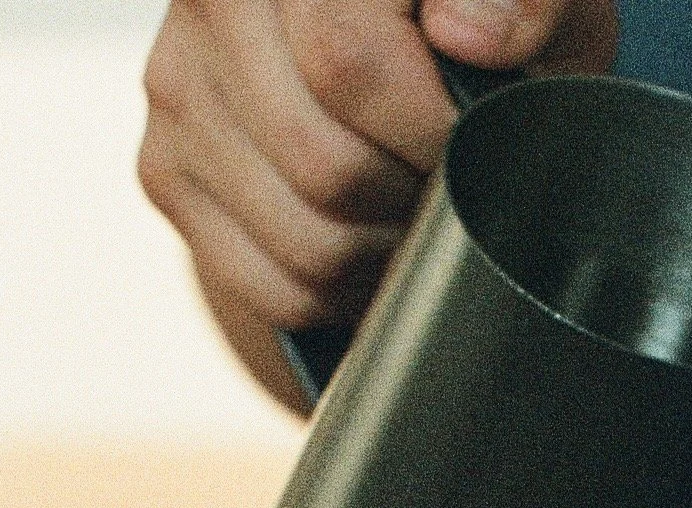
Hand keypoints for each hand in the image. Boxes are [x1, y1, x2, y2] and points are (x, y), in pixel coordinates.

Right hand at [140, 0, 615, 409]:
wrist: (375, 44)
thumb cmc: (478, 17)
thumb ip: (528, 0)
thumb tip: (468, 36)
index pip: (347, 60)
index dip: (428, 130)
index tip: (468, 139)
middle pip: (322, 163)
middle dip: (410, 201)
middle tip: (446, 185)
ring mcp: (176, 84)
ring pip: (300, 238)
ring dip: (382, 255)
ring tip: (414, 213)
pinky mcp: (163, 167)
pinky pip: (269, 284)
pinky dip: (339, 293)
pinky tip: (369, 244)